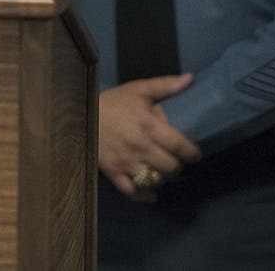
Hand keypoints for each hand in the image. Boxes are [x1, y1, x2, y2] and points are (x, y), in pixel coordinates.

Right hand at [98, 73, 201, 201]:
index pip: (181, 147)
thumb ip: (165, 85)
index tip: (193, 152)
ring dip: (162, 178)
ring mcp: (126, 162)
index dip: (193, 153)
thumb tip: (190, 79)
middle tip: (174, 159)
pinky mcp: (114, 172)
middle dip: (177, 165)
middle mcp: (140, 147)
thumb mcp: (139, 89)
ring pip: (155, 180)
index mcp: (149, 127)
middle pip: (171, 167)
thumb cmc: (114, 102)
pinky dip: (145, 195)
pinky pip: (133, 191)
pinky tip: (151, 192)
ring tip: (161, 170)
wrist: (81, 113)